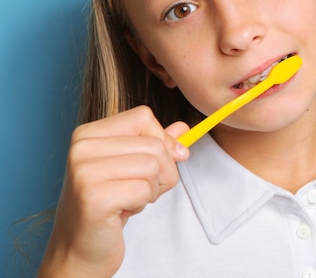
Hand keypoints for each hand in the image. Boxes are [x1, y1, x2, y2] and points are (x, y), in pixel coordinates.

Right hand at [38, 106, 189, 277]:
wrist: (79, 250)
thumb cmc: (107, 207)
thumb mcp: (132, 168)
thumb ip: (156, 145)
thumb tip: (184, 128)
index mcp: (88, 134)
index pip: (144, 117)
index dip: (162, 141)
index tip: (158, 165)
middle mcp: (82, 147)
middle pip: (154, 144)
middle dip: (161, 172)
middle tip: (138, 190)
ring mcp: (84, 171)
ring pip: (153, 166)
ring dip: (151, 190)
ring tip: (128, 200)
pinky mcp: (93, 197)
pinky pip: (144, 190)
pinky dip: (141, 204)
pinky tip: (121, 212)